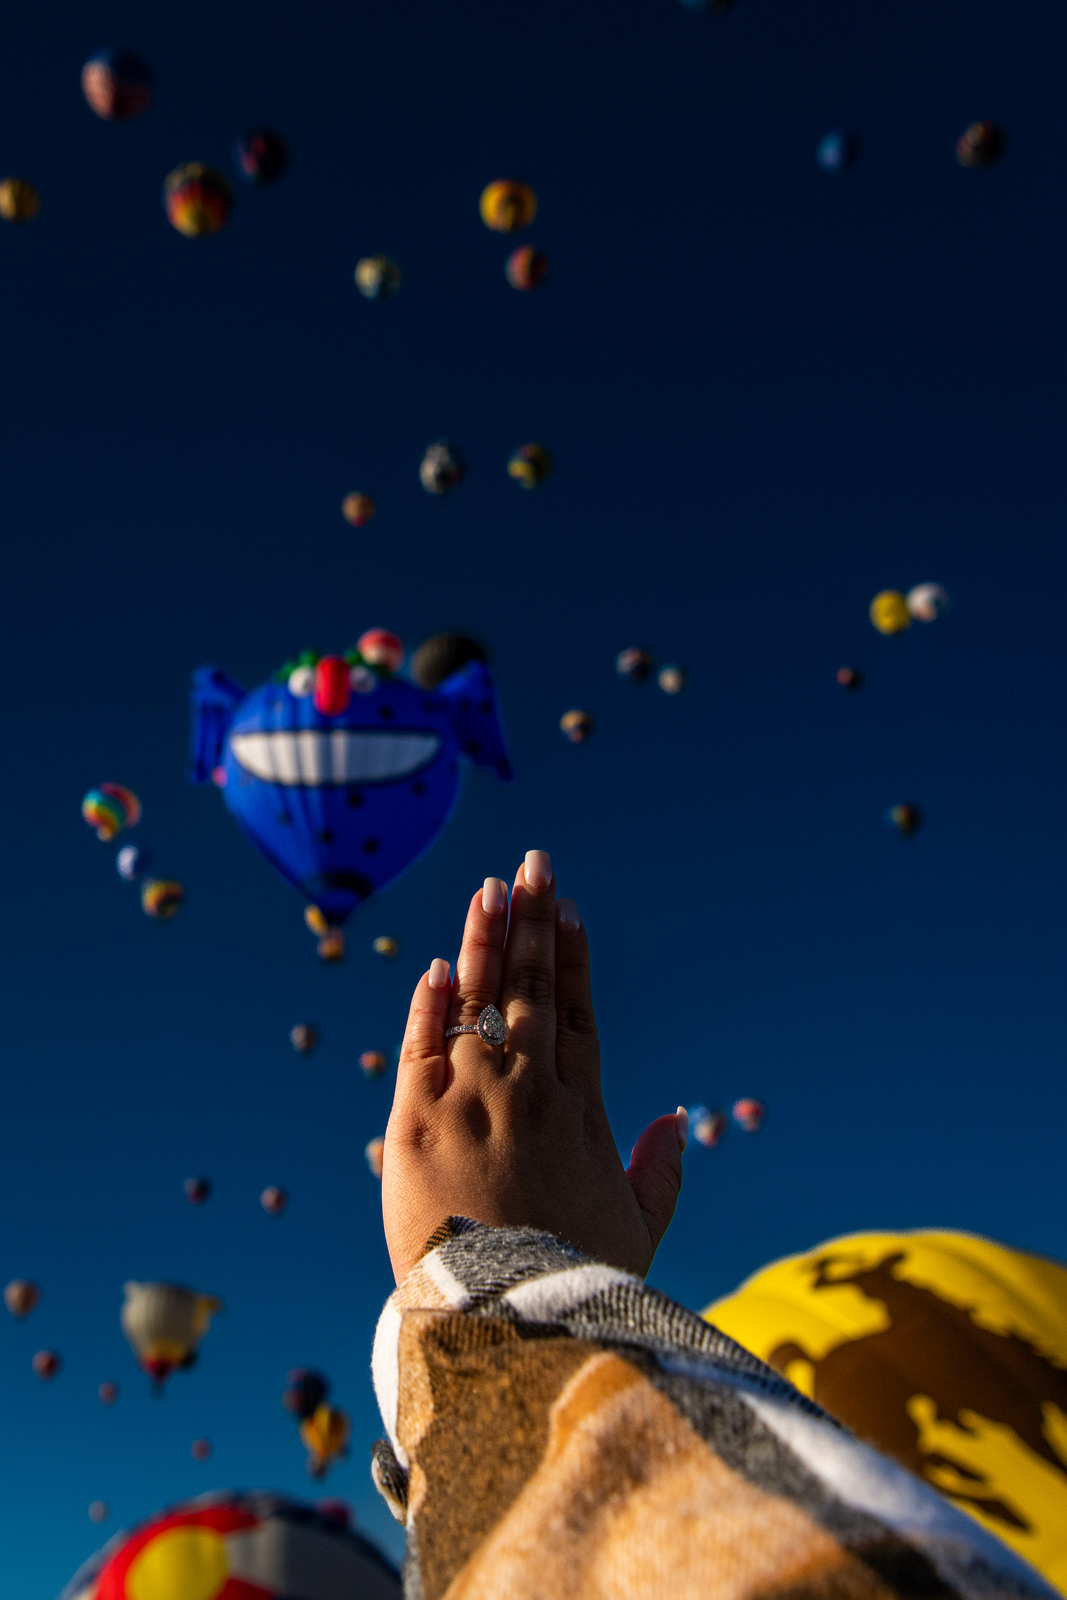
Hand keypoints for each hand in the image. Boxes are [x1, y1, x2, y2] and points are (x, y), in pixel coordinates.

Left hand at [382, 850, 686, 1283]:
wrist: (503, 1325)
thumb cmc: (573, 1285)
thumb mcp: (637, 1232)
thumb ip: (661, 1173)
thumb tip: (678, 1120)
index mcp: (580, 1112)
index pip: (576, 1013)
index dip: (570, 959)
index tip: (569, 912)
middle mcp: (528, 1091)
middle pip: (531, 989)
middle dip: (533, 921)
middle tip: (535, 864)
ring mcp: (471, 1100)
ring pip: (479, 1001)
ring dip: (485, 940)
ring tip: (491, 887)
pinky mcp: (415, 1122)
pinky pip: (421, 1045)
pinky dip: (430, 1003)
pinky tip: (440, 965)